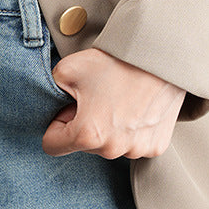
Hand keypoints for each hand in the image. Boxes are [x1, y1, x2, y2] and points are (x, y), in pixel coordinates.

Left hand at [42, 47, 185, 159]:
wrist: (158, 57)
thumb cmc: (114, 62)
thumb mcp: (67, 68)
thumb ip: (50, 89)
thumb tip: (52, 101)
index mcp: (87, 135)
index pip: (52, 145)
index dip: (55, 124)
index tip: (68, 108)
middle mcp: (112, 150)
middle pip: (82, 145)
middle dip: (83, 124)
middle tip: (96, 98)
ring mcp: (137, 150)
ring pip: (108, 146)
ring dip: (107, 129)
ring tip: (118, 100)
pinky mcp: (155, 147)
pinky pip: (131, 144)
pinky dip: (130, 130)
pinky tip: (135, 108)